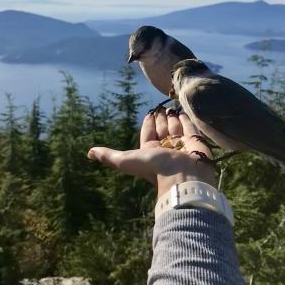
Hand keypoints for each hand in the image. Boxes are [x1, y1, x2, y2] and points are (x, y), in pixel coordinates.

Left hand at [87, 109, 215, 198]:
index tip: (149, 113)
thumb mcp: (126, 161)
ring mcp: (181, 145)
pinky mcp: (196, 142)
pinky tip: (183, 113)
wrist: (184, 176)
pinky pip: (189, 128)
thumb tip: (89, 153)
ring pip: (175, 127)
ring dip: (172, 118)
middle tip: (160, 108)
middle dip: (161, 119)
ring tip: (171, 109)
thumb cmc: (155, 168)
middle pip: (162, 129)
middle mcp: (166, 148)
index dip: (148, 123)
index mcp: (150, 152)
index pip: (148, 133)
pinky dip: (186, 120)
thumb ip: (110, 156)